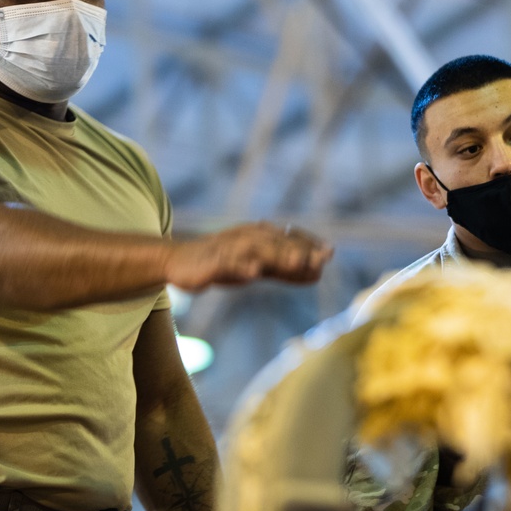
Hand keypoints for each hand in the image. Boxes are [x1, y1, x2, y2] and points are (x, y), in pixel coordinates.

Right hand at [165, 222, 333, 291]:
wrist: (179, 261)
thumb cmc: (223, 262)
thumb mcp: (257, 266)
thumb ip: (285, 270)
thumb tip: (317, 272)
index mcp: (259, 237)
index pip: (288, 239)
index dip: (309, 245)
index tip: (331, 253)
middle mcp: (247, 238)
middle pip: (278, 244)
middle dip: (302, 249)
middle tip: (325, 256)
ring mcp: (230, 248)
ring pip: (257, 250)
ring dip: (278, 255)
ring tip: (298, 262)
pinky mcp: (212, 262)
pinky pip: (228, 264)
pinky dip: (241, 266)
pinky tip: (253, 272)